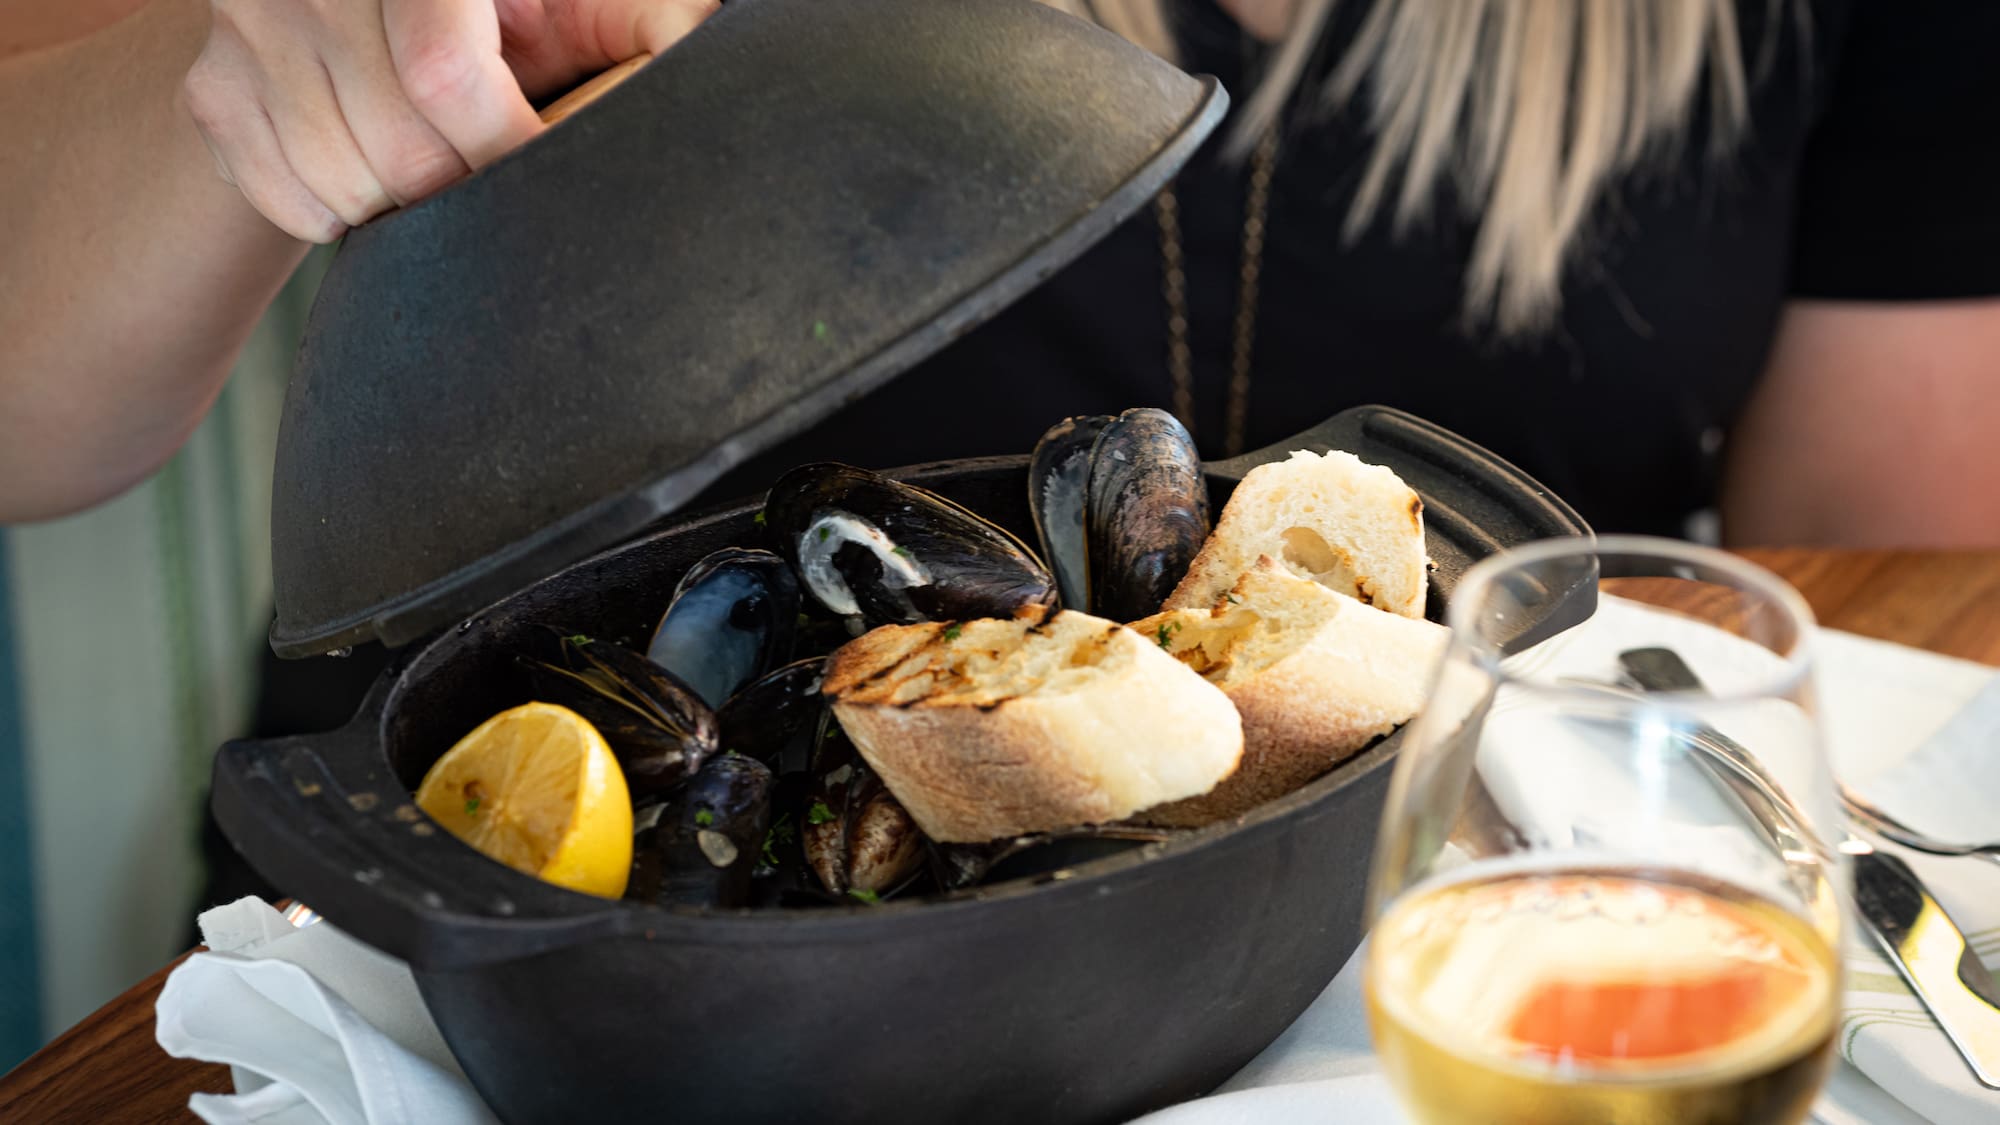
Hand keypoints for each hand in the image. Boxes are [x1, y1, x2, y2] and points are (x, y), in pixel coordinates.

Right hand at [182, 0, 716, 241]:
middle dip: (465, 195)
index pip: (440, 71)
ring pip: (338, 182)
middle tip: (504, 190)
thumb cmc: (544, 6)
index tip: (550, 177)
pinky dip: (344, 218)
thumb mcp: (605, 0)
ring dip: (408, 214)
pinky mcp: (211, 87)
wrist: (395, 4)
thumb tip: (691, 70)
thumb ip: (657, 23)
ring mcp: (247, 25)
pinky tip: (386, 180)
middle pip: (395, 147)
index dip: (504, 146)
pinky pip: (284, 200)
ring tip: (451, 179)